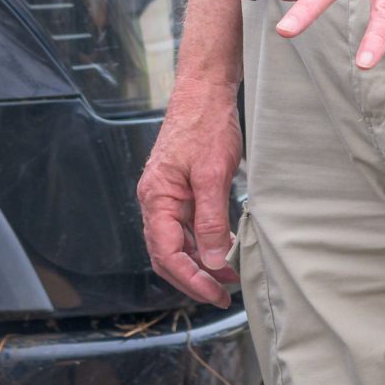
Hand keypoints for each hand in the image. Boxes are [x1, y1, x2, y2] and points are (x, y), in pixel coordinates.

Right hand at [138, 78, 242, 307]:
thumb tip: (212, 259)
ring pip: (177, 243)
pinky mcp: (179, 190)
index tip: (216, 293)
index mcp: (156, 198)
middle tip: (223, 293)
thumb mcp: (212, 174)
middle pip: (167, 254)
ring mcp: (166, 196)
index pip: (166, 254)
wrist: (205, 91)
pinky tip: (223, 248)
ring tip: (229, 275)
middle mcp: (155, 200)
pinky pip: (186, 227)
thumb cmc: (205, 125)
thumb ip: (210, 219)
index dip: (191, 279)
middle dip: (194, 278)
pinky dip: (203, 243)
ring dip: (200, 263)